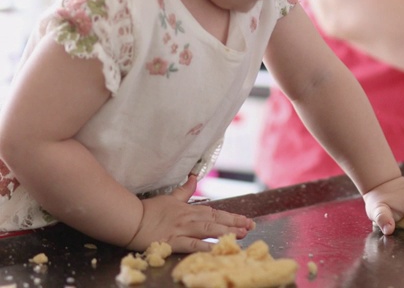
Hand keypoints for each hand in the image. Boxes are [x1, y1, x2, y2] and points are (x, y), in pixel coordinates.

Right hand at [126, 175, 254, 252]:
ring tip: (242, 235)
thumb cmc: (149, 209)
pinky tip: (217, 249)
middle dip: (235, 223)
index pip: (215, 213)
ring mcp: (182, 230)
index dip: (231, 217)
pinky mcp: (173, 241)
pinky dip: (206, 246)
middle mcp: (189, 218)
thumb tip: (193, 176)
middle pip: (216, 220)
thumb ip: (184, 190)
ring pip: (209, 230)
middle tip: (251, 226)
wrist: (131, 218)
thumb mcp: (170, 197)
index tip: (246, 219)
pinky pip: (192, 244)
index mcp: (189, 209)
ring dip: (226, 232)